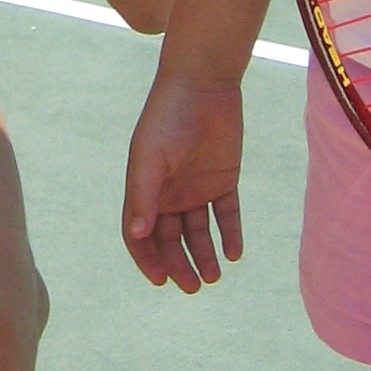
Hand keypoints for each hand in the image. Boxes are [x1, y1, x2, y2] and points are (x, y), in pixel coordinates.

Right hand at [122, 72, 244, 291]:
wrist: (203, 84)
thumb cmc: (168, 117)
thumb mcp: (150, 158)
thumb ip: (142, 195)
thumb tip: (136, 235)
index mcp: (144, 189)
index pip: (140, 235)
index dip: (148, 259)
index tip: (162, 280)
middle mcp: (168, 193)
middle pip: (171, 240)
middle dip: (179, 265)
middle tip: (194, 286)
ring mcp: (196, 188)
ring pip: (199, 233)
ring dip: (205, 256)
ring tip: (215, 275)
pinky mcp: (223, 181)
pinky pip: (226, 215)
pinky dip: (230, 235)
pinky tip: (234, 252)